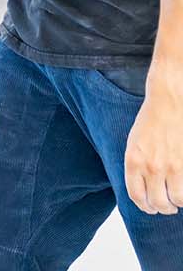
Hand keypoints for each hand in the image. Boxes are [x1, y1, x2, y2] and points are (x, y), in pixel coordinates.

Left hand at [124, 82, 182, 214]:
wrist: (168, 102)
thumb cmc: (150, 121)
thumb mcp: (134, 144)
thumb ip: (137, 166)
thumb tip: (143, 187)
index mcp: (133, 161)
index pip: (136, 196)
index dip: (145, 206)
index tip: (150, 208)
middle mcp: (150, 167)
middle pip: (157, 202)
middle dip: (162, 209)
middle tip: (167, 207)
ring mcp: (170, 166)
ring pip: (175, 200)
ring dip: (177, 204)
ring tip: (178, 201)